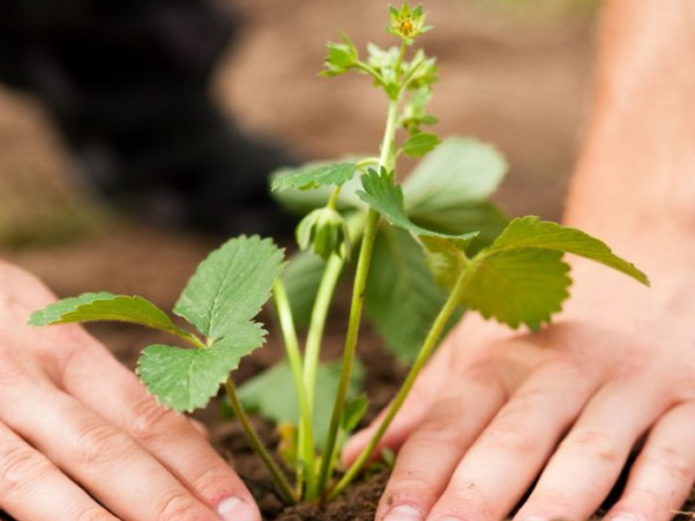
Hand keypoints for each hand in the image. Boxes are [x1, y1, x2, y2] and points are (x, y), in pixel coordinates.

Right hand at [0, 261, 259, 520]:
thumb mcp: (55, 334)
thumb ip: (111, 387)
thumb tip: (192, 433)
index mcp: (65, 350)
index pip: (147, 414)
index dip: (198, 465)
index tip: (241, 506)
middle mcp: (24, 377)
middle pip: (108, 450)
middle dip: (169, 503)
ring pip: (40, 480)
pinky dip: (45, 515)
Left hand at [345, 250, 694, 520]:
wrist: (649, 259)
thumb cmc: (549, 325)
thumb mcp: (479, 348)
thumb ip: (424, 404)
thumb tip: (352, 452)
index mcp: (500, 358)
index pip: (449, 422)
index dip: (417, 475)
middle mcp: (559, 369)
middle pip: (512, 443)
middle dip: (473, 501)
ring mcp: (627, 386)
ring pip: (587, 457)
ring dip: (550, 511)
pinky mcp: (688, 404)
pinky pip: (670, 460)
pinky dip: (646, 502)